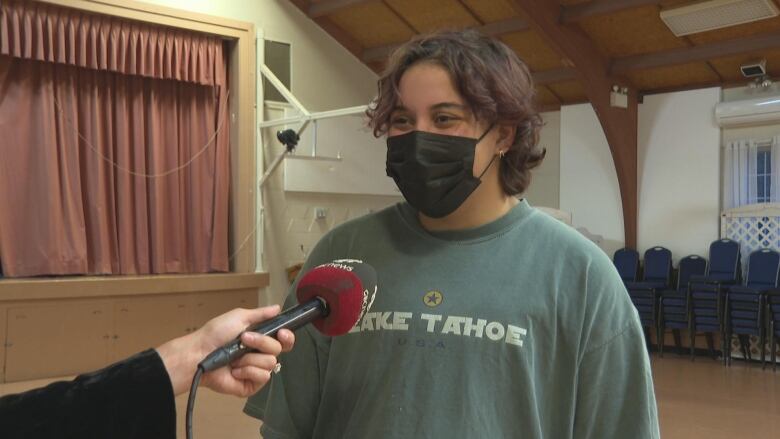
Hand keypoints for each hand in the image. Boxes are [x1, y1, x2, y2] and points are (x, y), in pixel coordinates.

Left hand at [156, 305, 294, 395]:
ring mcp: (256, 370)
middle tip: (244, 340)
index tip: (282, 333)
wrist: (199, 353)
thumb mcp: (239, 317)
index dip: (287, 337)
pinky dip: (247, 371)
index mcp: (260, 339)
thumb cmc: (215, 334)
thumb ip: (261, 314)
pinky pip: (263, 377)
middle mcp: (260, 355)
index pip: (284, 340)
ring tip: (234, 358)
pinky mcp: (251, 385)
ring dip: (250, 358)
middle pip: (279, 349)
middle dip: (262, 342)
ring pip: (271, 363)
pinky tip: (235, 370)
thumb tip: (277, 308)